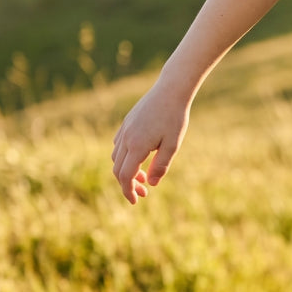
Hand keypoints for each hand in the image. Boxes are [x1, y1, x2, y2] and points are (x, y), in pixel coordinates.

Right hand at [111, 82, 190, 203]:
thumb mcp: (173, 144)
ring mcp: (124, 129)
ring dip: (126, 171)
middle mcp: (126, 138)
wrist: (171, 90)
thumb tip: (151, 184)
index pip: (125, 176)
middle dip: (128, 184)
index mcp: (137, 146)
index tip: (135, 202)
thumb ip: (161, 166)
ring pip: (116, 157)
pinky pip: (118, 145)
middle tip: (143, 193)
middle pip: (118, 169)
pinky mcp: (127, 123)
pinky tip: (138, 158)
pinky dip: (124, 157)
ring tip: (144, 176)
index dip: (128, 191)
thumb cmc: (175, 117)